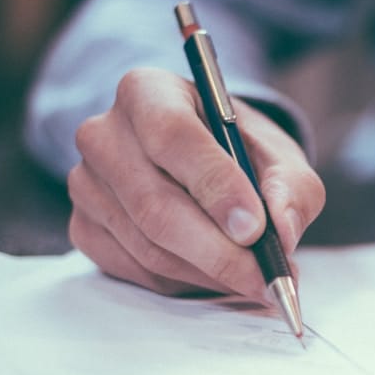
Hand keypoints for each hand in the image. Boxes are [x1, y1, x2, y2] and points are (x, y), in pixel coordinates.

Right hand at [66, 67, 323, 299]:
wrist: (202, 162)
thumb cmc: (239, 151)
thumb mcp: (279, 156)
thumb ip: (291, 187)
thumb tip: (282, 231)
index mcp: (147, 92)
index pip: (172, 136)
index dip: (215, 186)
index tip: (255, 228)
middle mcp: (104, 134)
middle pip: (155, 204)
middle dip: (219, 251)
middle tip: (266, 277)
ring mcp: (86, 184)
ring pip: (148, 246)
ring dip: (209, 273)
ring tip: (255, 279)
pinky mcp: (84, 228)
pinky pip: (136, 270)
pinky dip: (185, 283)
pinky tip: (217, 275)